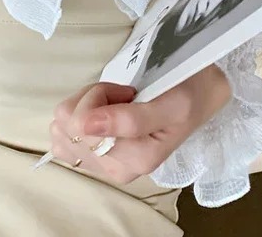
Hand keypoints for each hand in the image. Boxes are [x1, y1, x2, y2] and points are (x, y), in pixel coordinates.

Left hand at [49, 65, 230, 184]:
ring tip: (117, 100)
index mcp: (133, 162)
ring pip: (62, 122)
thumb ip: (128, 119)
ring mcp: (101, 163)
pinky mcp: (92, 154)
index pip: (80, 125)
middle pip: (68, 122)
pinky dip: (81, 110)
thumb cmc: (186, 97)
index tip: (127, 92)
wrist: (198, 97)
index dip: (98, 95)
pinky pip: (62, 130)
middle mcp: (114, 169)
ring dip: (87, 101)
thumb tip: (82, 126)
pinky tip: (105, 109)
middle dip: (93, 97)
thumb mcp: (168, 104)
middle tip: (123, 95)